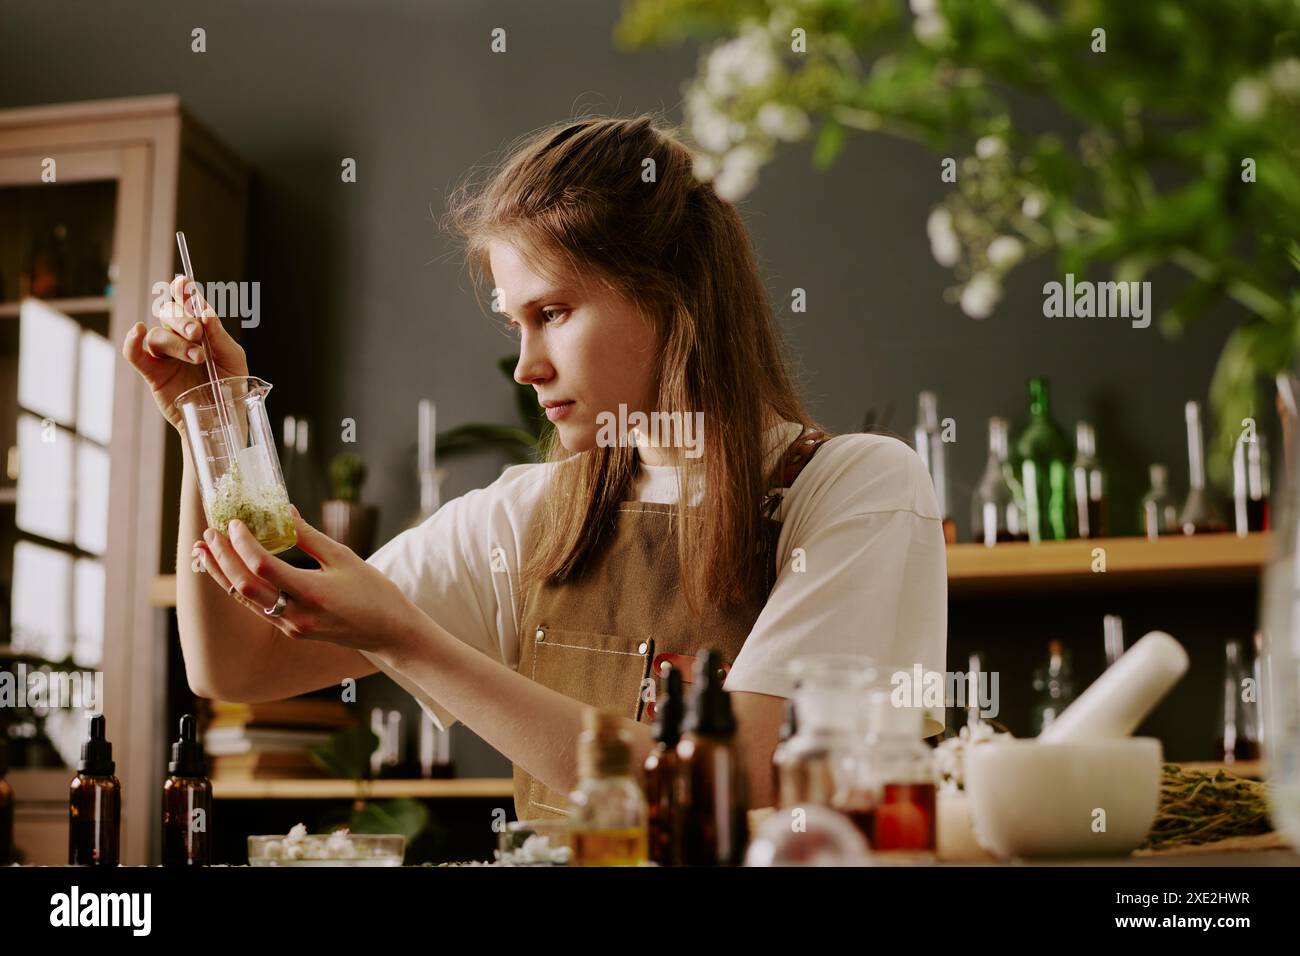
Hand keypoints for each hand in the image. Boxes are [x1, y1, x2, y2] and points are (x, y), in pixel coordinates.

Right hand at [121, 275, 248, 431]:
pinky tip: (137, 332)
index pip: (189, 304)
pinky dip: (131, 342)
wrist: (223, 419)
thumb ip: (220, 337)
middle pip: (168, 313)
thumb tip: (207, 313)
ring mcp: (165, 355)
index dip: (184, 291)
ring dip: (175, 342)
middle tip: (196, 332)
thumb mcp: (233, 360)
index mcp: (201, 331)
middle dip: (182, 319)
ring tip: (197, 357)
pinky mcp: (153, 373)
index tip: (183, 282)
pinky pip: (134, 354)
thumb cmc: (230, 388)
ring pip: (158, 334)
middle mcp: (180, 338)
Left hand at [191, 505, 422, 656]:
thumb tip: (282, 510)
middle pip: (245, 585)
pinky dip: (238, 586)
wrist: (388, 632)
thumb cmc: (373, 592)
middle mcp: (296, 614)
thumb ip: (309, 536)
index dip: (243, 543)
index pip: (263, 566)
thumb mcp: (344, 557)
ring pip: (245, 599)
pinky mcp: (291, 630)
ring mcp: (291, 626)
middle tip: (208, 534)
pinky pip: (256, 607)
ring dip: (222, 574)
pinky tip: (229, 571)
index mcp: (312, 593)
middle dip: (222, 558)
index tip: (235, 522)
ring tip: (205, 551)